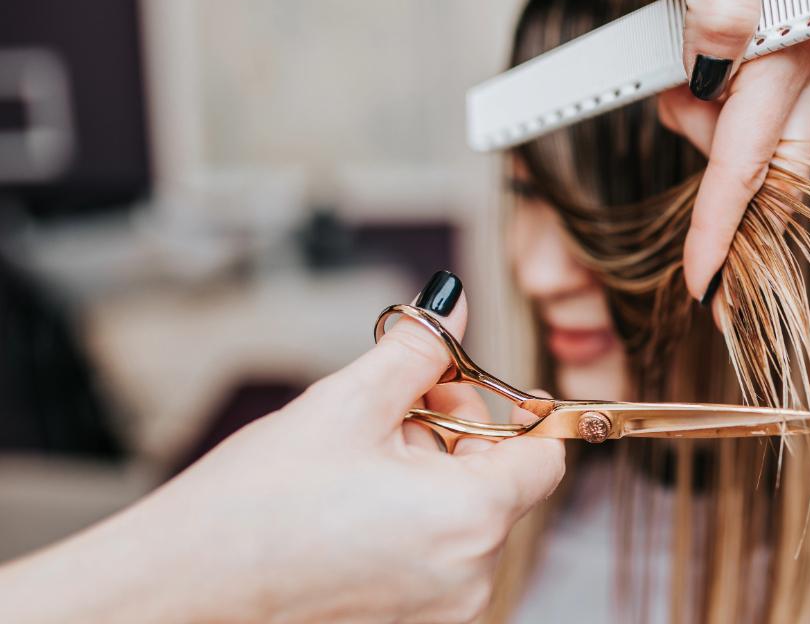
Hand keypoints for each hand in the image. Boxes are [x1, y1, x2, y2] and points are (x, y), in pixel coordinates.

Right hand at [0, 271, 563, 623]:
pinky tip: (352, 500)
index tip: (468, 387)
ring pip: (466, 517)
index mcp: (471, 520)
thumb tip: (453, 305)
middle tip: (395, 404)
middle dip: (456, 432)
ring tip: (360, 455)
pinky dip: (413, 518)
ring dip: (431, 473)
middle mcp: (470, 578)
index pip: (545, 457)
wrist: (177, 589)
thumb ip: (418, 349)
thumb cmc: (255, 506)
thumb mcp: (346, 404)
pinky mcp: (407, 623)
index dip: (513, 411)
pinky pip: (437, 555)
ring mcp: (439, 610)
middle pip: (502, 483)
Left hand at [616, 0, 809, 302]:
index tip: (702, 282)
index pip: (757, 156)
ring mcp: (792, 67)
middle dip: (726, 207)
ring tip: (671, 78)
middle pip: (770, 173)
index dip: (726, 224)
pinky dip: (703, 125)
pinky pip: (739, 129)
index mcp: (802, 40)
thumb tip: (724, 61)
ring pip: (749, 153)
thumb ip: (722, 4)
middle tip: (689, 229)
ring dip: (700, 139)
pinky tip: (685, 84)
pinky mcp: (767, 69)